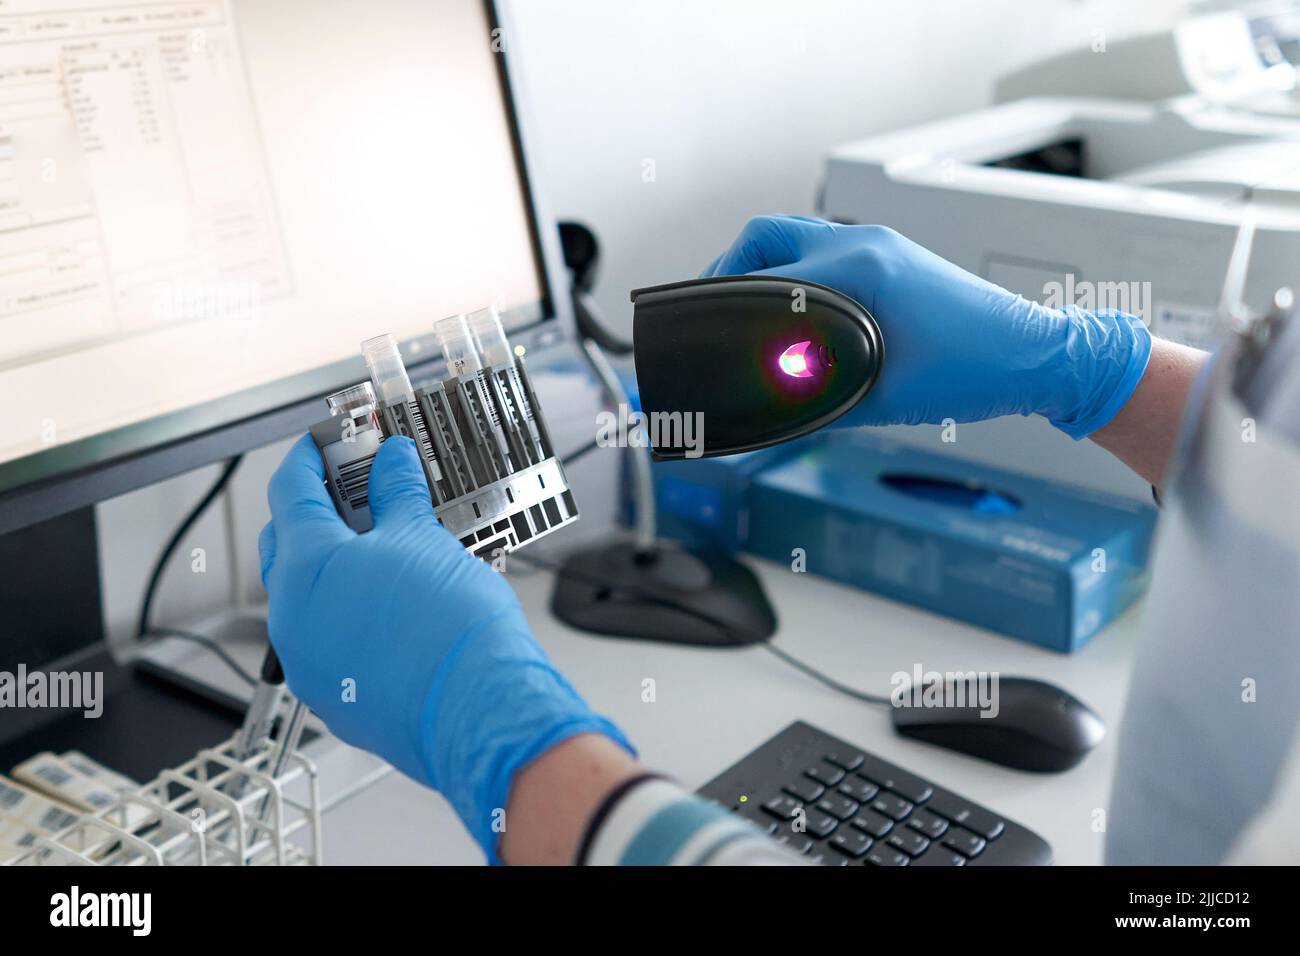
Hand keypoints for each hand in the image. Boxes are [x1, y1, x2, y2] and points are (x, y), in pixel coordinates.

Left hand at [258, 434, 629, 861]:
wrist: (478, 708)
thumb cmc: (449, 629)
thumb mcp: (423, 537)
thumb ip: (396, 493)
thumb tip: (391, 464)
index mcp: (305, 568)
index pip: (288, 492)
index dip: (307, 457)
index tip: (323, 443)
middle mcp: (293, 617)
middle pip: (288, 544)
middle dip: (318, 512)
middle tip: (362, 491)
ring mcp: (311, 661)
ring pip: (311, 596)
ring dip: (339, 565)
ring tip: (391, 547)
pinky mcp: (337, 695)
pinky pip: (332, 639)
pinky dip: (354, 611)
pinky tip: (397, 600)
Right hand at [703, 216, 1151, 437]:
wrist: (1034, 356)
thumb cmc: (973, 372)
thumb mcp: (881, 396)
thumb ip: (816, 402)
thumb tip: (770, 410)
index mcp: (857, 269)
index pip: (762, 278)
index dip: (721, 307)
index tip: (700, 331)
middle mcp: (864, 243)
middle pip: (765, 235)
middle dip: (728, 268)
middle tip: (710, 308)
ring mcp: (880, 243)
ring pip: (795, 235)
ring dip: (762, 263)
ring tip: (743, 306)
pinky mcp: (892, 255)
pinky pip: (824, 247)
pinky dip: (796, 268)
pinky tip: (792, 308)